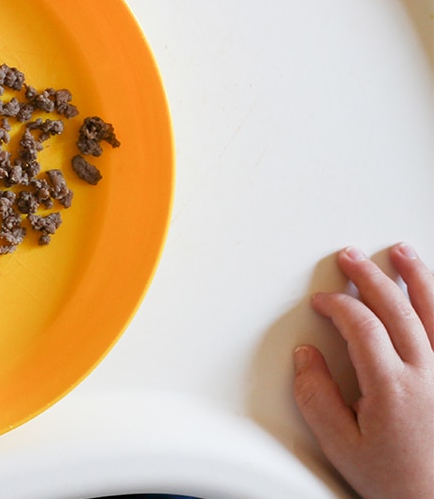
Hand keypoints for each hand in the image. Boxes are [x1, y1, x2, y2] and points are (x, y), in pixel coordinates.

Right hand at [293, 243, 433, 497]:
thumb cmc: (399, 482)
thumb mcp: (342, 447)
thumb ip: (317, 398)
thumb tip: (306, 360)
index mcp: (392, 386)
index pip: (361, 326)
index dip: (337, 305)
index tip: (322, 301)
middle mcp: (428, 374)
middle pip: (398, 308)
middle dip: (371, 276)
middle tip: (352, 257)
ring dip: (417, 276)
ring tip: (402, 253)